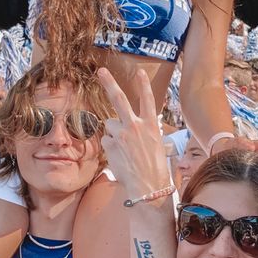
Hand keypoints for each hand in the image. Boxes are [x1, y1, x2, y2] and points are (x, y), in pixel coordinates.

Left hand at [98, 68, 171, 200]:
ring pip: (109, 125)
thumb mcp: (156, 144)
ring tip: (124, 149)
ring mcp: (121, 135)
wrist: (148, 186)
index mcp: (150, 125)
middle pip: (119, 100)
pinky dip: (110, 148)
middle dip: (109, 83)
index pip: (147, 100)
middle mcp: (135, 126)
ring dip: (113, 134)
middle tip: (101, 71)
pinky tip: (120, 157)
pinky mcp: (110, 145)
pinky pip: (106, 141)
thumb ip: (144, 130)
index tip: (140, 72)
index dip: (144, 85)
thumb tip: (134, 124)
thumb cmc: (154, 167)